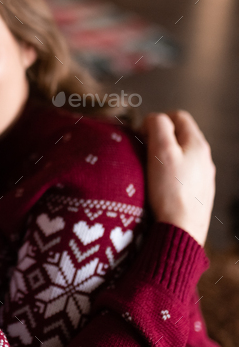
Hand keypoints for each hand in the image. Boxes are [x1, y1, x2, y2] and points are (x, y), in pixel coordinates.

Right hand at [142, 110, 214, 247]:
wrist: (182, 230)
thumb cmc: (170, 190)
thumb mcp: (161, 151)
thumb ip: (157, 126)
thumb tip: (153, 118)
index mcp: (197, 143)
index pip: (178, 116)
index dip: (156, 120)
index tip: (142, 135)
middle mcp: (205, 158)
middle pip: (181, 135)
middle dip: (160, 138)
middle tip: (144, 151)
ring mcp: (204, 177)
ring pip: (182, 155)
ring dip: (165, 156)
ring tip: (150, 170)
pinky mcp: (199, 194)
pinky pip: (184, 174)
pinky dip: (171, 173)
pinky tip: (161, 187)